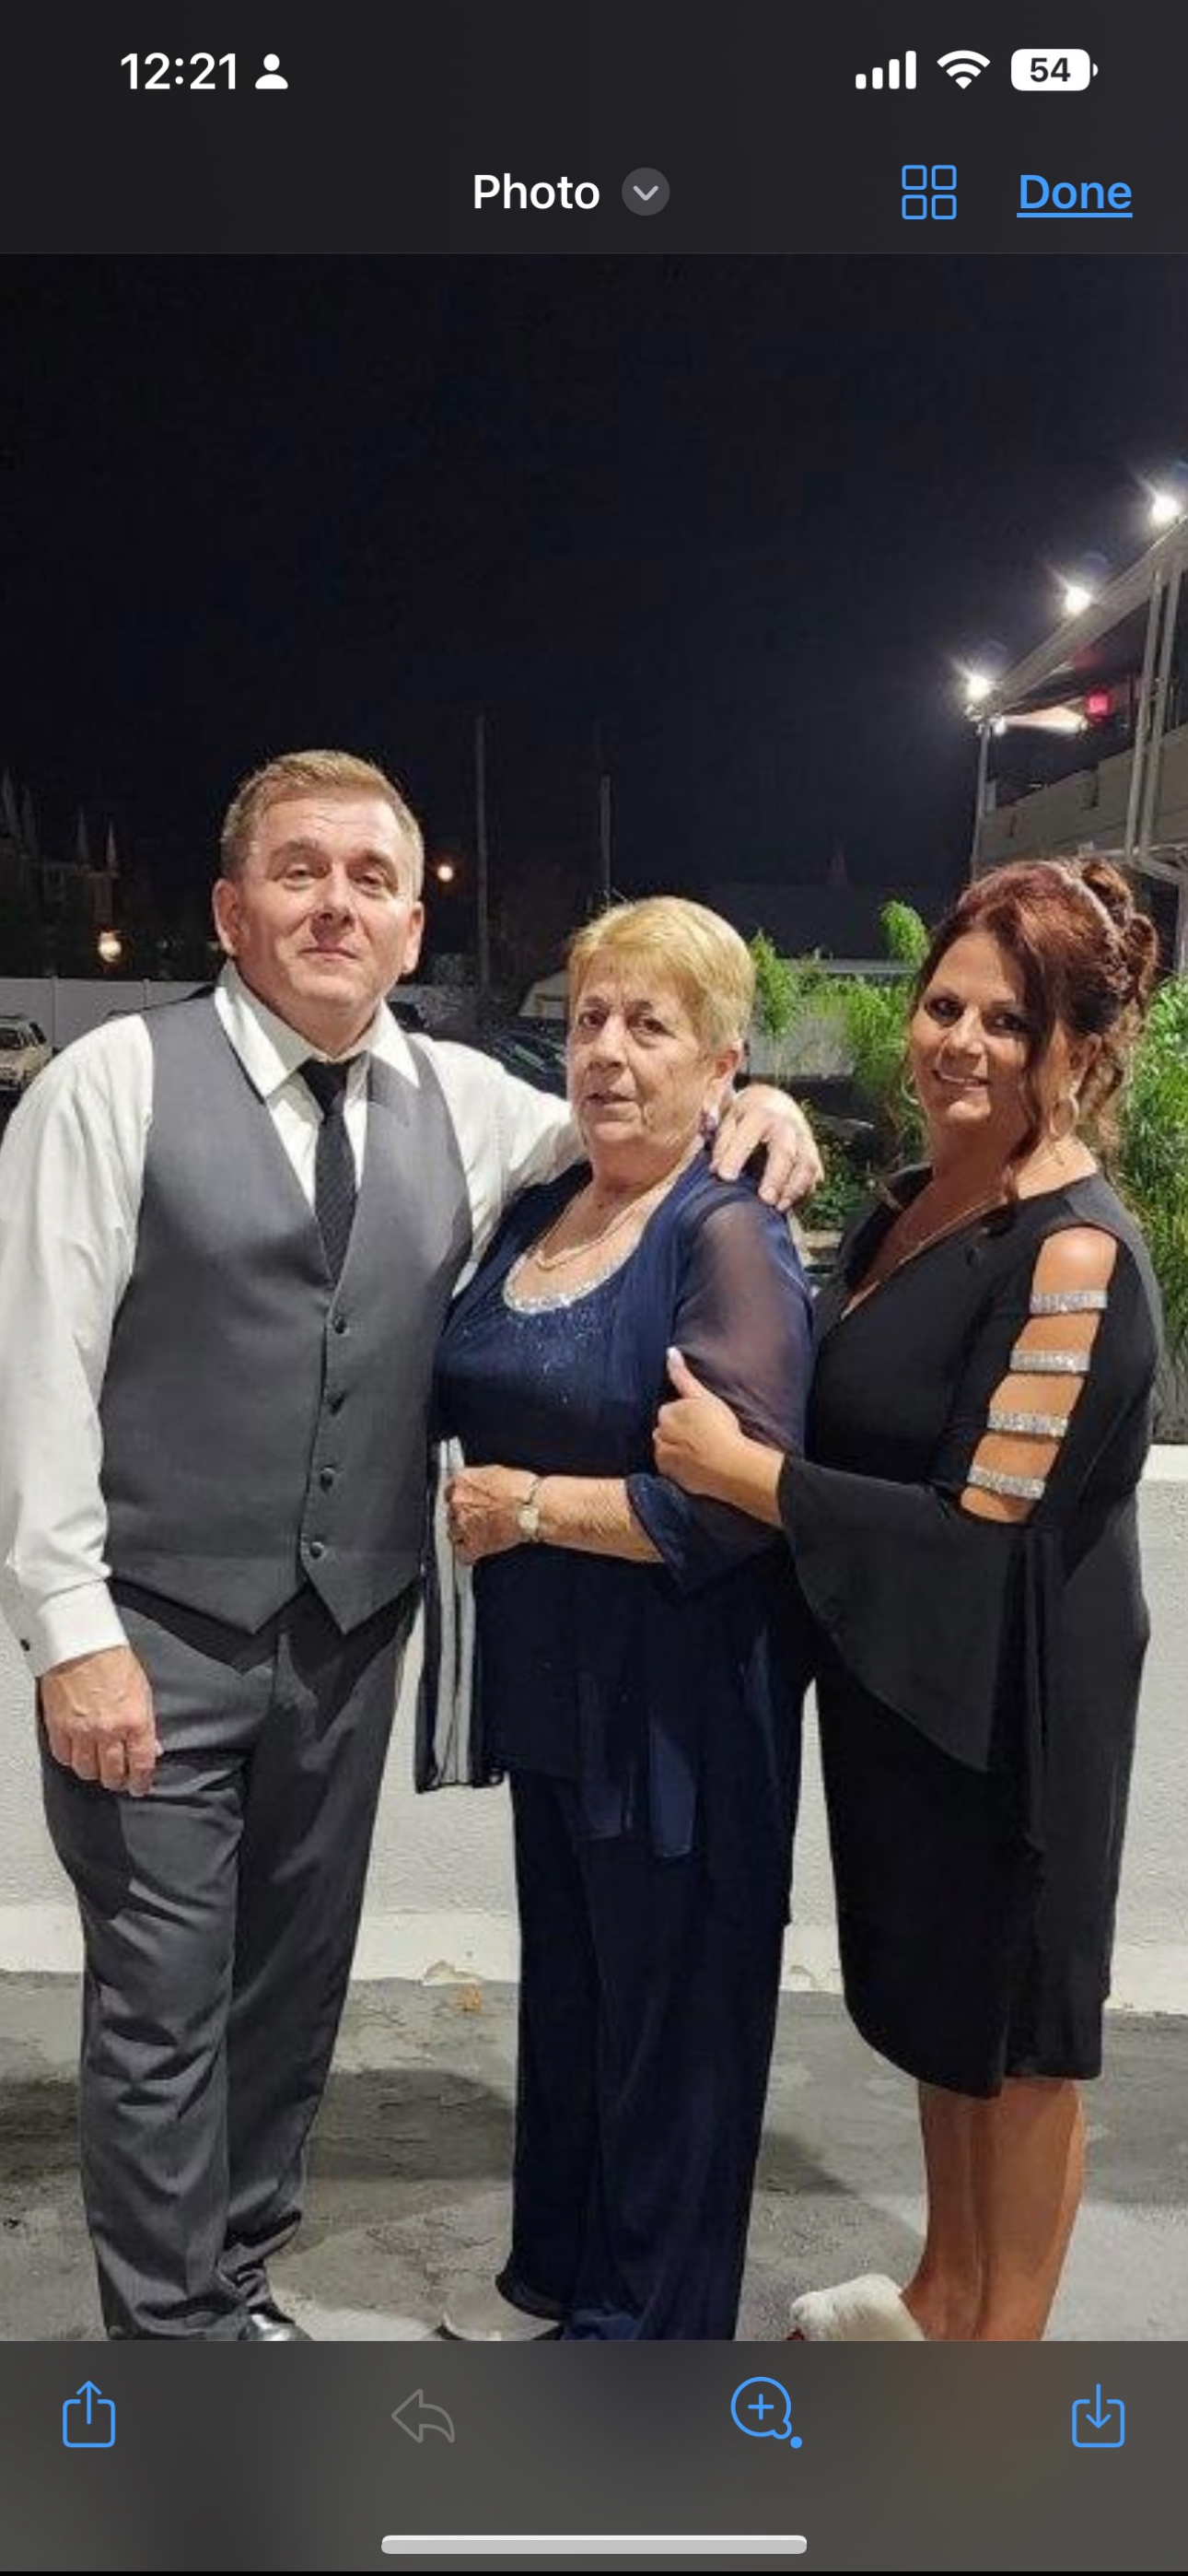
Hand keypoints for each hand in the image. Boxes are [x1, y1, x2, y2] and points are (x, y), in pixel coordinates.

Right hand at [39, 1645, 159, 1795]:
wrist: (83, 1643)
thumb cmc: (114, 1660)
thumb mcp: (143, 1691)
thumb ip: (147, 1724)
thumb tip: (152, 1748)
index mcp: (134, 1721)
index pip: (141, 1765)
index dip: (141, 1782)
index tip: (140, 1787)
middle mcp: (108, 1731)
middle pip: (112, 1774)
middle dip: (117, 1780)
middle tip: (119, 1779)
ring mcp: (81, 1731)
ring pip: (86, 1770)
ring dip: (94, 1772)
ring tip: (98, 1767)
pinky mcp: (59, 1726)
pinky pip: (64, 1756)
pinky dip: (71, 1759)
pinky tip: (78, 1754)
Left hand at [446, 1466, 536, 1565]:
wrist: (531, 1507)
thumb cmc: (522, 1489)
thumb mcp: (495, 1472)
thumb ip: (479, 1480)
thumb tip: (479, 1485)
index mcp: (463, 1482)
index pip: (449, 1491)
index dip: (459, 1499)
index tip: (464, 1503)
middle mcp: (458, 1502)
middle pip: (450, 1513)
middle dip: (461, 1517)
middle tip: (476, 1519)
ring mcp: (464, 1525)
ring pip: (453, 1534)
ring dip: (462, 1535)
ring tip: (476, 1535)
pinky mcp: (475, 1544)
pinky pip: (463, 1554)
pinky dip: (468, 1555)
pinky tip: (474, 1554)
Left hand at [654, 1348, 749, 1498]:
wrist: (730, 1465)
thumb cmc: (720, 1427)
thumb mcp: (703, 1396)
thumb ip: (683, 1375)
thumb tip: (669, 1351)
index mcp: (666, 1413)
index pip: (671, 1411)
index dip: (687, 1416)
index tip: (702, 1421)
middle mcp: (658, 1434)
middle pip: (666, 1430)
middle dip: (678, 1432)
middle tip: (702, 1436)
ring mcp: (662, 1456)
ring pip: (667, 1448)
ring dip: (678, 1449)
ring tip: (701, 1451)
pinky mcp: (669, 1475)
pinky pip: (670, 1467)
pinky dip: (680, 1465)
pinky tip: (697, 1464)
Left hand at [712, 1083, 822, 1208]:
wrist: (776, 1104)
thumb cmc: (747, 1118)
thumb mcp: (729, 1120)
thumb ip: (722, 1143)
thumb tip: (716, 1169)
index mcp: (761, 1114)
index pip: (749, 1135)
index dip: (736, 1156)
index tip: (725, 1177)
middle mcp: (787, 1126)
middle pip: (785, 1153)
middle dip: (776, 1178)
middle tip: (764, 1200)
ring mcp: (804, 1140)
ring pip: (807, 1165)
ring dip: (795, 1189)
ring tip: (780, 1208)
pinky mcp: (813, 1154)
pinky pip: (815, 1175)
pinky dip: (804, 1192)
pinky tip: (790, 1205)